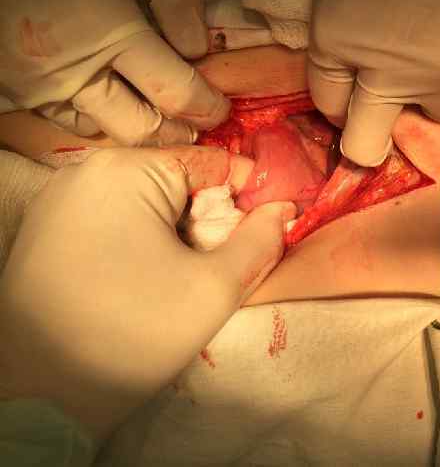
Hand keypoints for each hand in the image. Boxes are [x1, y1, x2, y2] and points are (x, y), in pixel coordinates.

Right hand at [0, 0, 229, 145]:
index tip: (220, 108)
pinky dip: (99, 115)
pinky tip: (114, 93)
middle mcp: (71, 69)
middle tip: (196, 121)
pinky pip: (67, 119)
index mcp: (107, 31)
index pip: (174, 93)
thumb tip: (198, 49)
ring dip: (137, 126)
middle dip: (177, 131)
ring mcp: (38, 84)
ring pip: (102, 130)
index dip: (206, 107)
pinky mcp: (15, 87)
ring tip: (158, 108)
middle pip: (139, 129)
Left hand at [0, 147, 295, 441]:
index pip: (214, 165)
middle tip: (213, 269)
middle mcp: (90, 170)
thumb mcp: (213, 289)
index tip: (265, 235)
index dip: (250, 198)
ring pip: (152, 202)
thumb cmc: (131, 333)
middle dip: (210, 222)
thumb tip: (284, 209)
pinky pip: (120, 217)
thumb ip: (260, 241)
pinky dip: (146, 241)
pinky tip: (145, 280)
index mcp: (126, 170)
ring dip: (179, 234)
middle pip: (181, 182)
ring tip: (178, 279)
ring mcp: (64, 197)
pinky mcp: (52, 226)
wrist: (37, 392)